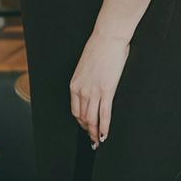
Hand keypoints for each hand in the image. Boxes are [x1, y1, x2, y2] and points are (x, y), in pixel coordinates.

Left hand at [70, 32, 129, 148]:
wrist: (107, 38)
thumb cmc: (99, 50)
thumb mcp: (85, 68)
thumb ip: (86, 81)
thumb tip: (93, 88)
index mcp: (74, 86)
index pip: (75, 110)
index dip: (81, 122)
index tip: (86, 127)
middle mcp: (81, 91)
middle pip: (83, 118)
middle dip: (88, 130)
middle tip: (93, 140)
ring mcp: (93, 92)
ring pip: (92, 119)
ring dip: (95, 133)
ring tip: (98, 141)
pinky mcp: (106, 91)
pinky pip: (104, 114)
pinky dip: (104, 127)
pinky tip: (105, 135)